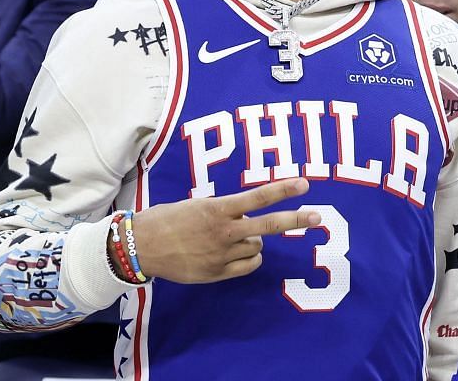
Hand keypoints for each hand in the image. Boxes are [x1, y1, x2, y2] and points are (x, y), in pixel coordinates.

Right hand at [128, 178, 318, 283]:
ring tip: (231, 237)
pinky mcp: (217, 273)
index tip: (304, 184)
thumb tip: (247, 214)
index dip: (282, 190)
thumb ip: (225, 210)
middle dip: (296, 220)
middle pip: (269, 225)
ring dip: (253, 240)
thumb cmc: (168, 220)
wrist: (140, 247)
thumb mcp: (197, 205)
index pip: (257, 197)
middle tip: (317, 217)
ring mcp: (221, 254)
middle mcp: (224, 231)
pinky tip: (235, 253)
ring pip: (257, 246)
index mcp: (218, 209)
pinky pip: (249, 265)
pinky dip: (249, 259)